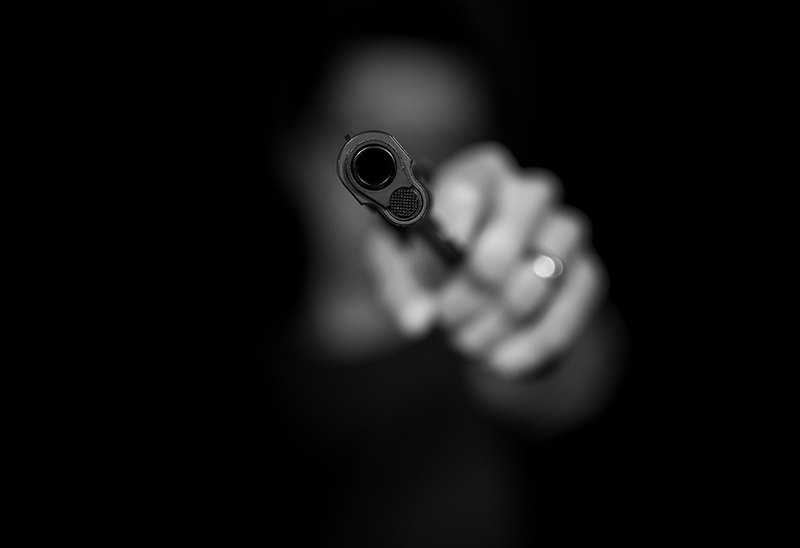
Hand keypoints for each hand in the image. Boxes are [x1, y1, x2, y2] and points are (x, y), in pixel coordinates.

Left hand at [365, 143, 607, 378]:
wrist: (472, 301)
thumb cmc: (427, 267)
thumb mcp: (396, 268)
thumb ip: (398, 287)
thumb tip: (417, 320)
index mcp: (479, 173)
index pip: (470, 185)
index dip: (452, 227)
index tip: (434, 267)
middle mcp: (529, 193)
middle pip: (515, 225)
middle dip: (476, 283)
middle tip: (448, 316)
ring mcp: (565, 232)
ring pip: (541, 274)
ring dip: (496, 321)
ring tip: (465, 341)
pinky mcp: (587, 276)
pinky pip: (568, 312)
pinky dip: (529, 346)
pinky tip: (499, 361)